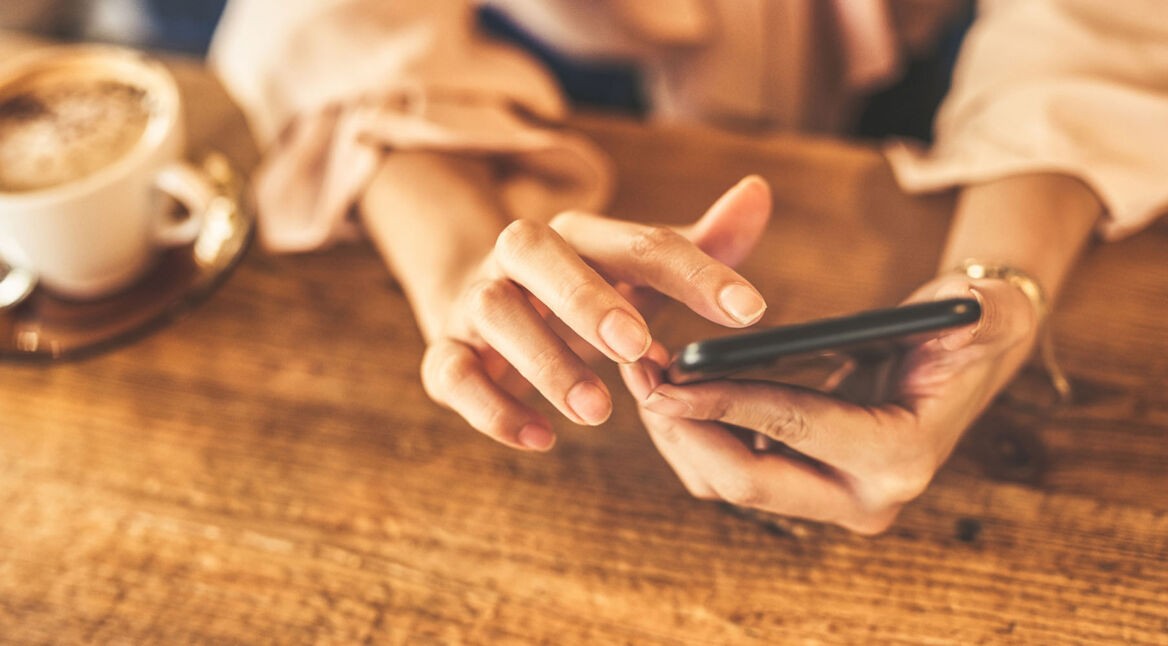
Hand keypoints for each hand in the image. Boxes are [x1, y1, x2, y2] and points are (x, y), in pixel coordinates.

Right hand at [421, 176, 771, 450]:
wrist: (476, 299)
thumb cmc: (581, 289)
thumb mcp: (638, 270)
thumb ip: (700, 244)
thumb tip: (758, 193)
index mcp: (576, 234)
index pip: (638, 241)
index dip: (696, 273)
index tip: (750, 311)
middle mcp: (518, 258)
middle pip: (536, 251)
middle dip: (586, 296)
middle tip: (638, 347)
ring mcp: (475, 303)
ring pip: (493, 312)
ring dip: (545, 360)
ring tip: (598, 411)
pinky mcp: (446, 352)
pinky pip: (451, 373)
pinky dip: (491, 407)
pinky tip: (540, 439)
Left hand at [620, 275, 1039, 533]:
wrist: (959, 360)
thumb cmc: (967, 327)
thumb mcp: (984, 312)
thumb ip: (985, 312)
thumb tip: (969, 307)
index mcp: (903, 457)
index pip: (797, 430)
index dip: (728, 402)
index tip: (667, 377)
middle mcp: (866, 498)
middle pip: (748, 482)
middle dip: (685, 429)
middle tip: (639, 375)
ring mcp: (834, 502)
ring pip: (728, 485)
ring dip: (678, 434)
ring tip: (644, 374)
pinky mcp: (806, 493)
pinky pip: (730, 477)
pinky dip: (694, 437)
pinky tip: (670, 391)